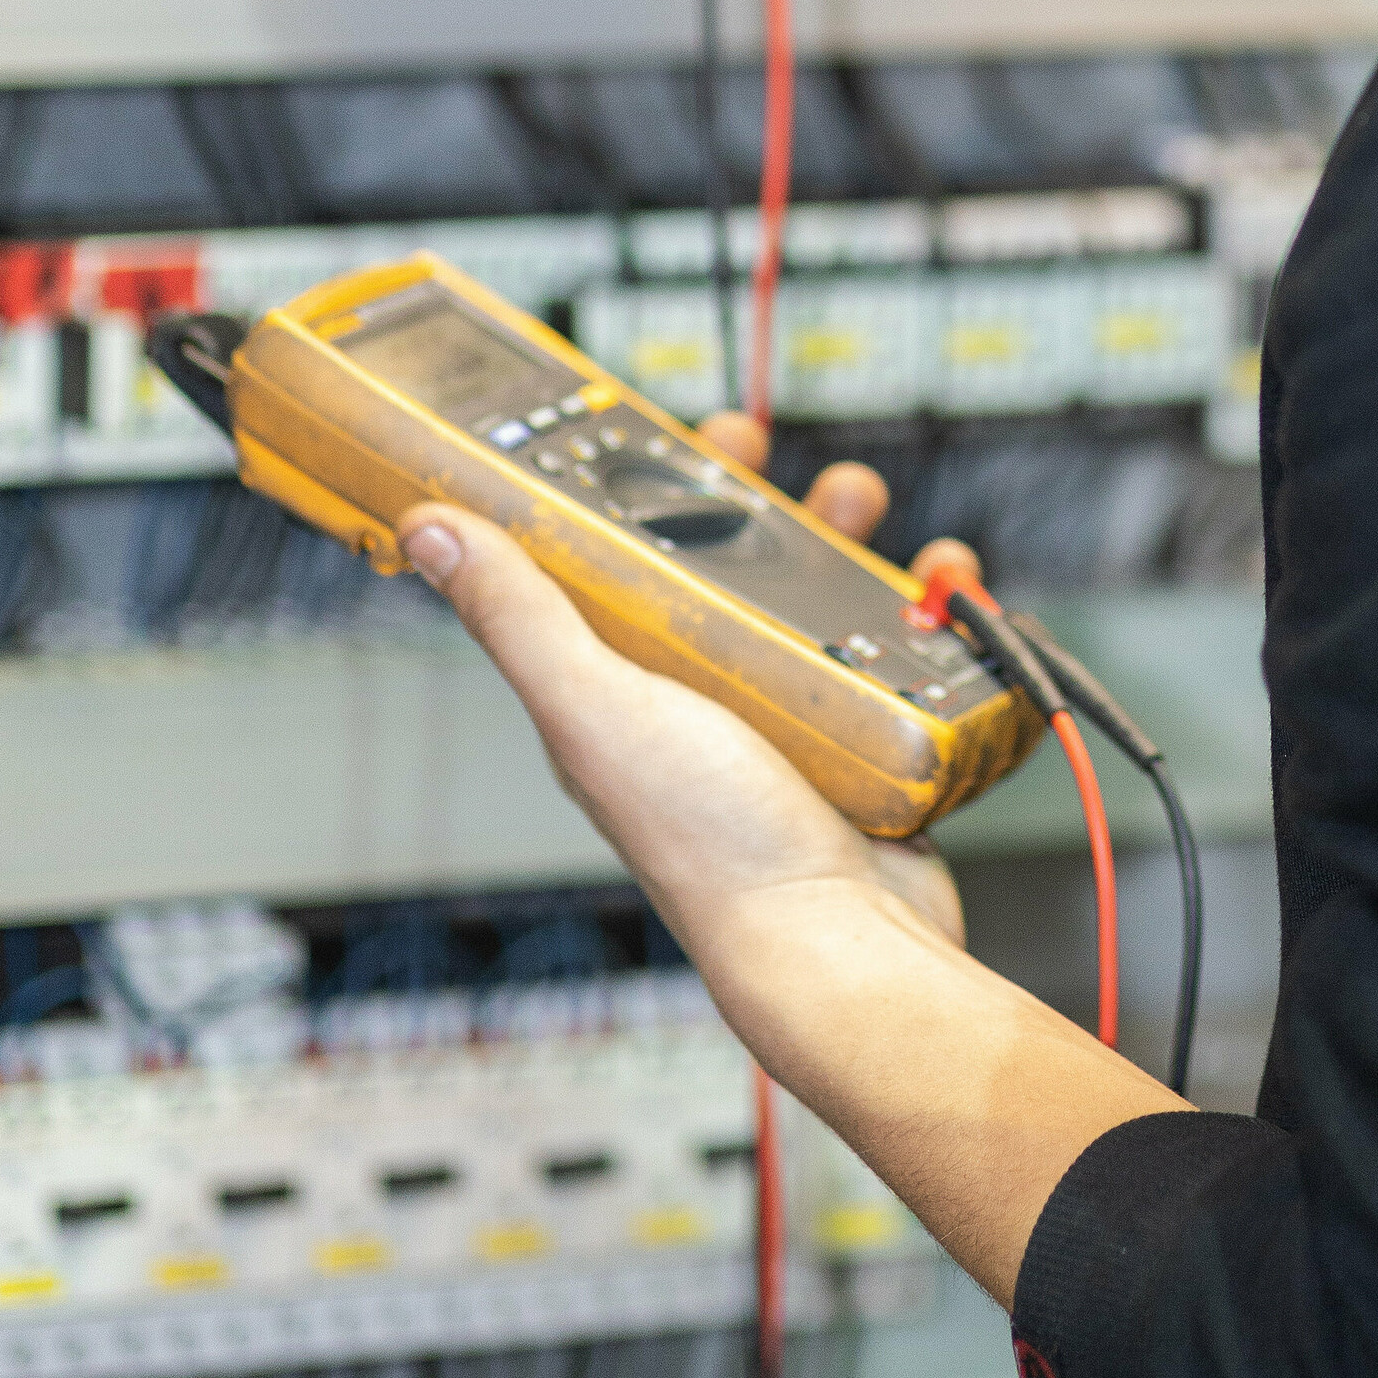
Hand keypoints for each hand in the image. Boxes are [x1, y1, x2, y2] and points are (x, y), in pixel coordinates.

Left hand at [400, 451, 967, 962]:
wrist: (842, 947)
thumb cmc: (711, 846)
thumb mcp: (598, 708)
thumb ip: (521, 616)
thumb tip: (429, 528)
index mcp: (623, 688)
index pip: (622, 559)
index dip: (646, 487)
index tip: (680, 431)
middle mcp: (703, 701)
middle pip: (731, 565)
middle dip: (765, 500)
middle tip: (785, 459)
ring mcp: (791, 722)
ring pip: (822, 595)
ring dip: (851, 540)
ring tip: (871, 511)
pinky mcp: (868, 743)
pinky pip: (903, 651)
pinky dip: (931, 609)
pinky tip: (948, 589)